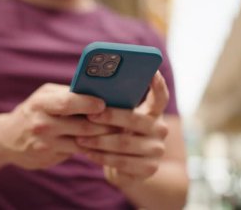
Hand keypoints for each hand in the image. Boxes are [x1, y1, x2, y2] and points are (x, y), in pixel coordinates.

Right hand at [0, 83, 112, 169]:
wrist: (7, 138)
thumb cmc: (33, 111)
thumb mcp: (44, 97)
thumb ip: (67, 94)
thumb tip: (99, 91)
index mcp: (41, 103)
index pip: (68, 102)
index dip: (89, 103)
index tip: (105, 103)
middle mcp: (41, 124)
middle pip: (82, 126)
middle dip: (106, 124)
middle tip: (124, 121)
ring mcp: (45, 143)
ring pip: (83, 142)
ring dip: (103, 138)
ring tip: (119, 132)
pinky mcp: (49, 157)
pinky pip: (77, 153)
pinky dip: (92, 148)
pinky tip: (103, 144)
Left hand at [76, 72, 169, 186]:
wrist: (126, 170)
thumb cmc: (118, 135)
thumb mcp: (119, 120)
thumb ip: (115, 106)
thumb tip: (91, 90)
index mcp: (153, 113)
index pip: (160, 96)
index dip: (158, 84)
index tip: (152, 71)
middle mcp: (160, 129)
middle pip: (135, 119)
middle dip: (110, 117)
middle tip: (89, 115)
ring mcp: (156, 150)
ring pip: (124, 142)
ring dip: (99, 140)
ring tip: (79, 138)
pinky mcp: (149, 168)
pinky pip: (121, 161)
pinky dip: (101, 156)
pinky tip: (87, 153)